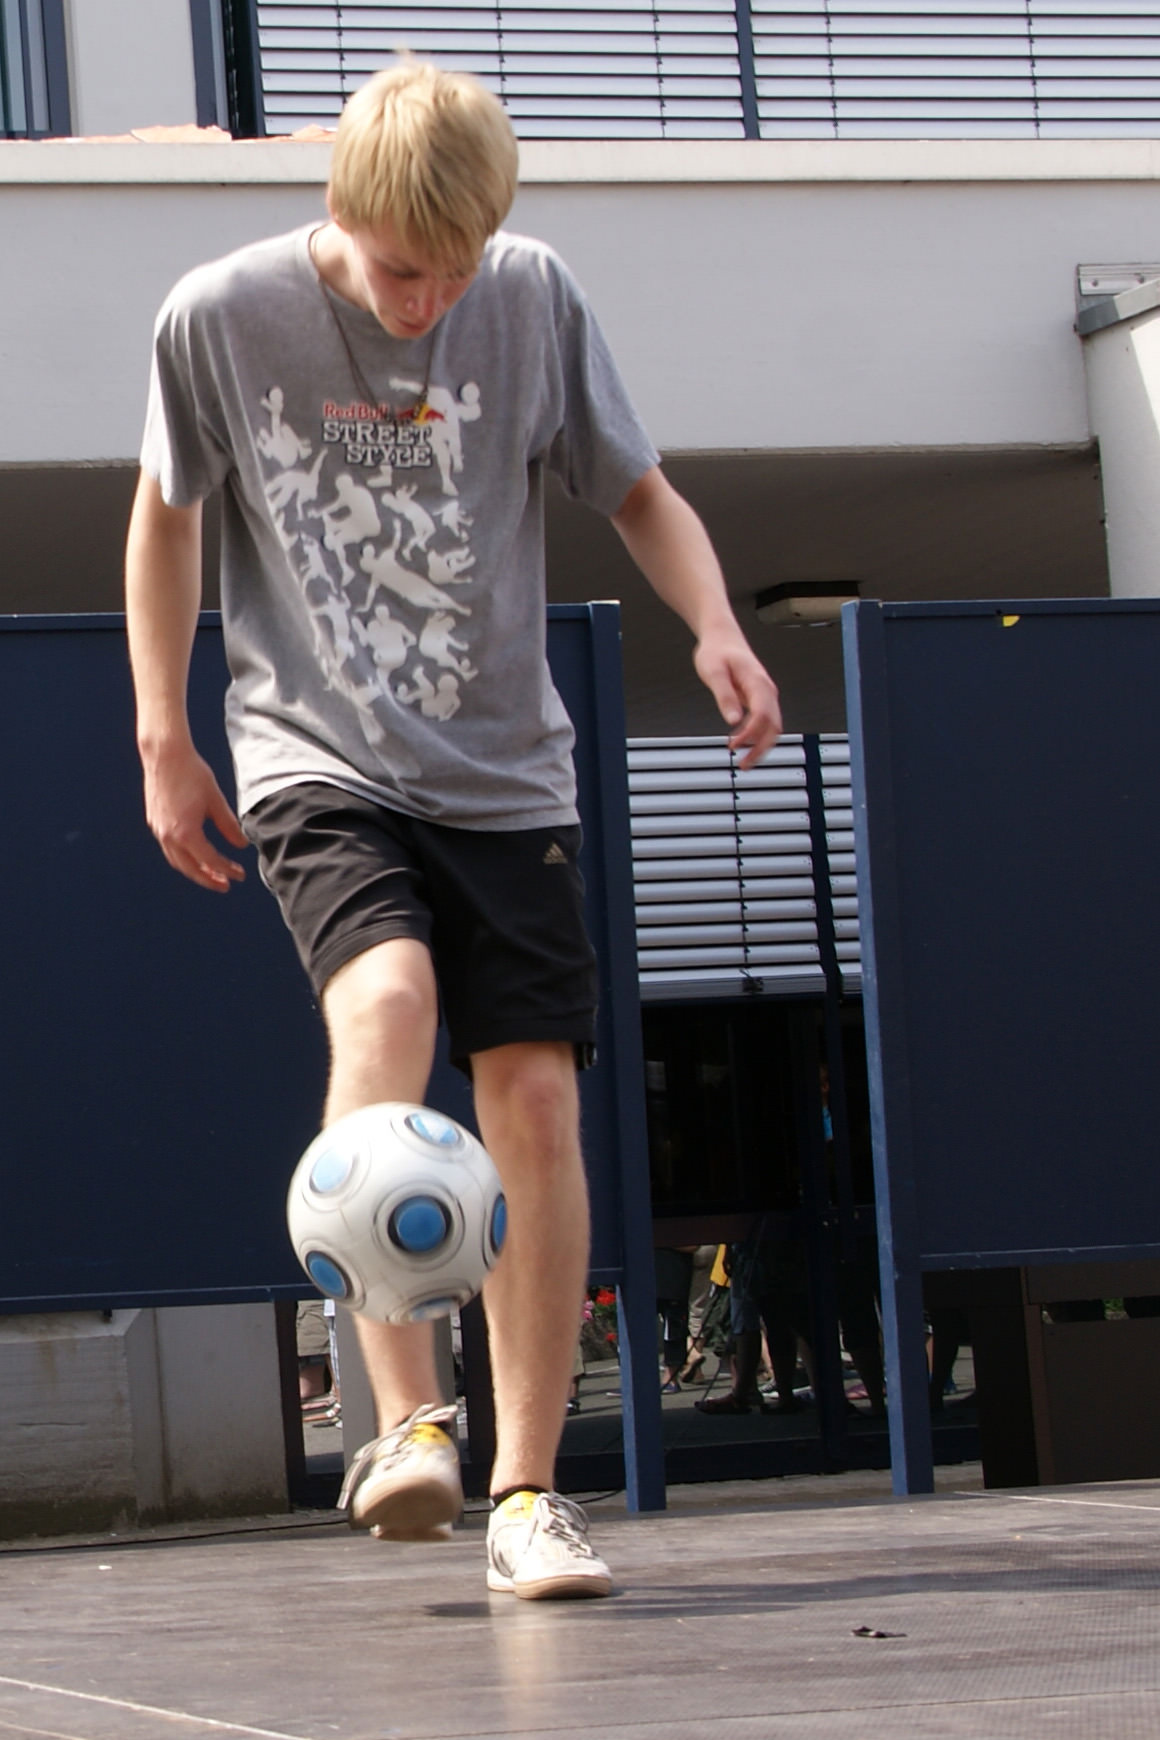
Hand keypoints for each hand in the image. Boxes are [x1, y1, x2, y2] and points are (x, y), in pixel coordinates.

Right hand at [142, 740, 247, 892]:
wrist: (165, 755)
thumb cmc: (192, 773)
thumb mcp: (216, 800)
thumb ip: (229, 826)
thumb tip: (241, 845)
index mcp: (186, 833)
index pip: (210, 860)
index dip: (227, 870)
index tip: (240, 875)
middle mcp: (168, 836)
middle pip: (190, 868)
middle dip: (209, 879)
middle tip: (225, 885)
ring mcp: (158, 830)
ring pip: (177, 861)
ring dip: (195, 870)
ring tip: (212, 874)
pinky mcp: (155, 822)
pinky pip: (169, 848)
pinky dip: (184, 857)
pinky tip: (195, 854)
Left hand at [694, 629, 782, 767]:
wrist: (722, 638)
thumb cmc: (717, 652)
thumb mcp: (714, 672)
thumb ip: (724, 696)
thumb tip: (733, 721)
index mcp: (757, 682)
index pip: (762, 715)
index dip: (750, 734)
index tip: (734, 746)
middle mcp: (766, 690)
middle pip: (774, 726)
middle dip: (761, 749)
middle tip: (744, 765)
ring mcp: (765, 695)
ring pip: (773, 727)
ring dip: (761, 746)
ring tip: (744, 761)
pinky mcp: (760, 698)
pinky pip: (766, 722)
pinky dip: (758, 736)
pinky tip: (742, 743)